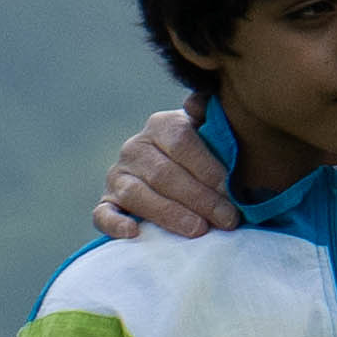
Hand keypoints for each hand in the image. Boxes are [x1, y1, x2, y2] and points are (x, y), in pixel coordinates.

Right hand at [95, 104, 237, 238]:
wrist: (174, 174)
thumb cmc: (203, 157)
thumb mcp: (211, 133)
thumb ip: (211, 117)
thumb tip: (199, 103)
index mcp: (161, 125)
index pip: (182, 143)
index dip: (208, 168)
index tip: (232, 190)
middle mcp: (134, 148)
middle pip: (164, 173)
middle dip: (199, 198)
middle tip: (227, 219)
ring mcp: (117, 176)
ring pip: (137, 195)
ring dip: (170, 214)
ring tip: (199, 230)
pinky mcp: (107, 203)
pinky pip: (103, 215)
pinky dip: (115, 224)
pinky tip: (134, 232)